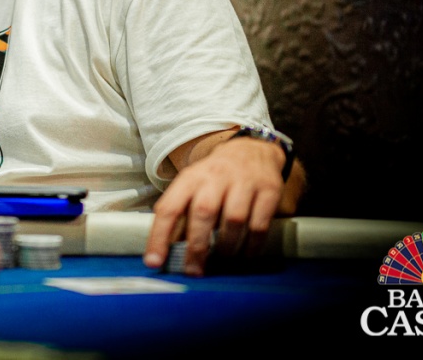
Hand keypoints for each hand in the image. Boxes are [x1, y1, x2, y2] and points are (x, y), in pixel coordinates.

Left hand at [143, 132, 285, 275]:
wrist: (253, 150)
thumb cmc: (215, 177)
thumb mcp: (193, 186)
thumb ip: (181, 215)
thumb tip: (165, 251)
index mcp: (190, 178)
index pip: (169, 207)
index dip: (159, 236)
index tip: (153, 262)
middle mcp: (215, 177)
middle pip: (203, 213)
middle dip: (197, 247)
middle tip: (193, 271)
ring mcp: (244, 182)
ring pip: (233, 220)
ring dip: (226, 247)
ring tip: (221, 262)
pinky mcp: (269, 190)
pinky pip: (259, 224)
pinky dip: (252, 246)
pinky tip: (245, 256)